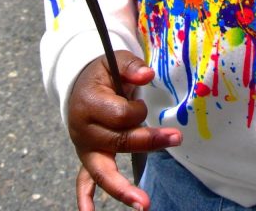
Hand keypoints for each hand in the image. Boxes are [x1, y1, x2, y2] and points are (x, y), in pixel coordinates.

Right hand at [68, 50, 181, 210]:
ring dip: (123, 189)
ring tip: (143, 204)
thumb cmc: (103, 73)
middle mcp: (83, 129)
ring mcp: (84, 147)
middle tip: (176, 138)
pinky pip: (83, 182)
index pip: (120, 115)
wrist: (79, 84)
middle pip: (118, 142)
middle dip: (148, 141)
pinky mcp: (87, 158)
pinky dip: (86, 199)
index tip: (141, 102)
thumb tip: (147, 76)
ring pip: (103, 171)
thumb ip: (131, 66)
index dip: (137, 109)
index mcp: (89, 104)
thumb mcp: (115, 60)